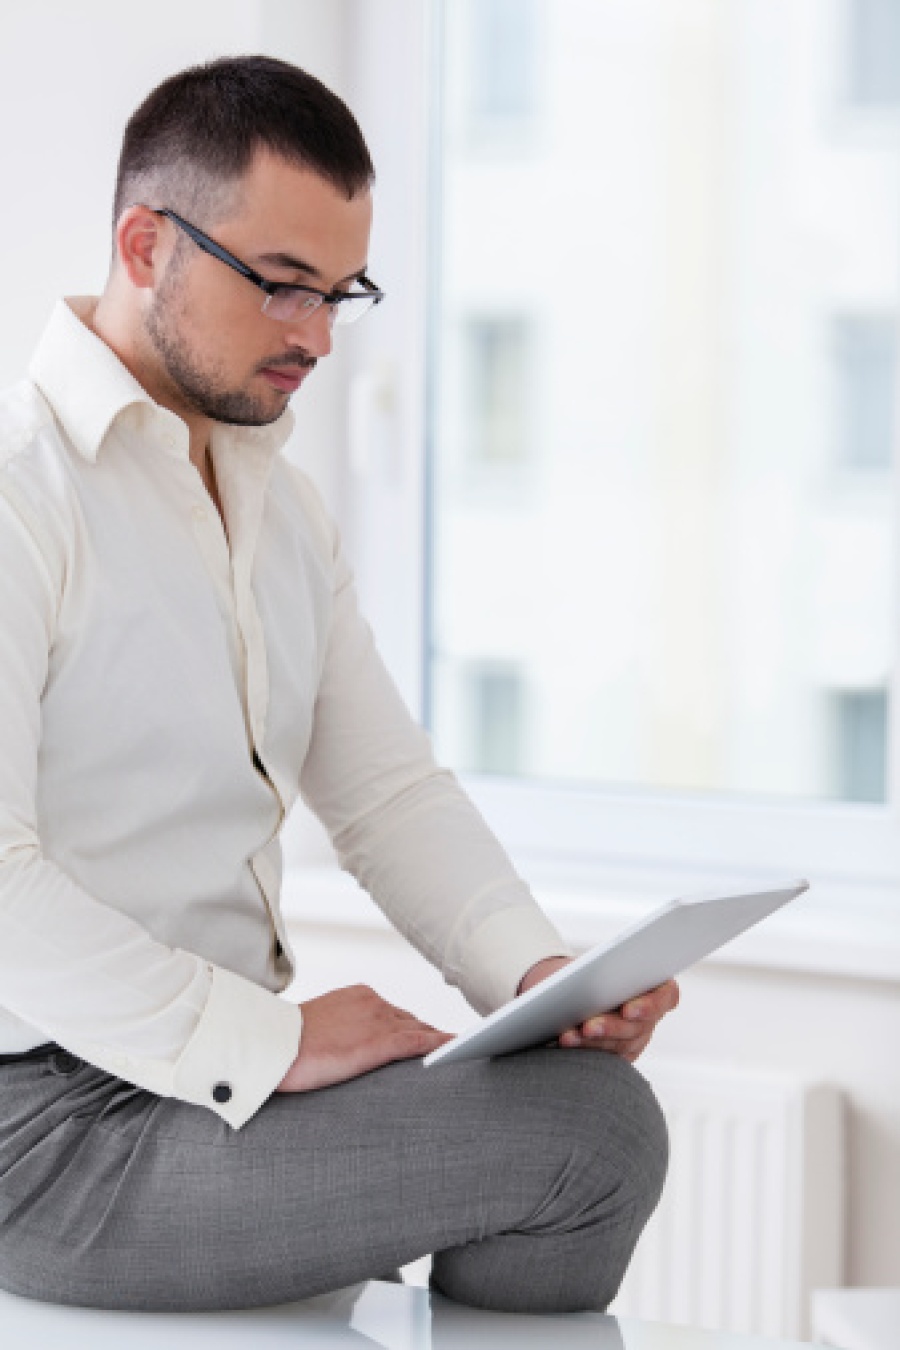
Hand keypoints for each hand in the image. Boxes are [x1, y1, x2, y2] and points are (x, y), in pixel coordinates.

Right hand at [275, 984, 453, 1092]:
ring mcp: (377, 1020)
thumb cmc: (287, 1042)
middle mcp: (372, 1002)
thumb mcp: (320, 1027)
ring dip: (437, 1042)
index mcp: (358, 996)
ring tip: (457, 1051)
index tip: (428, 1037)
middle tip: (448, 1047)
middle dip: (428, 1035)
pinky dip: (438, 1045)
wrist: (272, 1044)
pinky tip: (453, 1050)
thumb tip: (351, 1044)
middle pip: (410, 1021)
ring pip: (418, 1030)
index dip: (412, 1028)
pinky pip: (418, 1042)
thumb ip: (343, 1029)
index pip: (393, 1013)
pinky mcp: (378, 1042)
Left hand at [517, 957, 678, 1062]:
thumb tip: (588, 974)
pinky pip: (604, 1057)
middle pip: (638, 1026)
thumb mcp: (599, 961)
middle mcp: (651, 1015)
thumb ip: (605, 966)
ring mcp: (637, 1037)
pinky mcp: (619, 1053)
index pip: (666, 996)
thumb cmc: (592, 967)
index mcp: (657, 985)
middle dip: (610, 1027)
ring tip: (567, 1036)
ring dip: (591, 1042)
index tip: (627, 1010)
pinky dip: (583, 1050)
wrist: (576, 984)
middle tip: (588, 1027)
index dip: (650, 1005)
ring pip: (619, 1045)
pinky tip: (565, 1043)